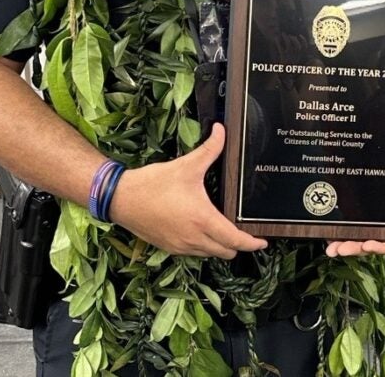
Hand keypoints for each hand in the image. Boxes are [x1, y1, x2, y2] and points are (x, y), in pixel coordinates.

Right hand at [109, 123, 267, 258]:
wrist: (121, 199)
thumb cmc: (153, 184)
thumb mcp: (187, 164)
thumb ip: (210, 148)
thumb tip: (222, 130)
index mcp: (202, 220)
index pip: (234, 240)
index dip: (252, 243)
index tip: (263, 242)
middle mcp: (193, 238)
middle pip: (225, 252)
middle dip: (238, 244)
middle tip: (246, 231)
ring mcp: (180, 246)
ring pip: (209, 254)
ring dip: (220, 246)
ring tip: (227, 230)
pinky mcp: (169, 247)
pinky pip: (193, 253)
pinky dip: (204, 246)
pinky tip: (203, 230)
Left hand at [324, 154, 384, 256]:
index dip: (383, 247)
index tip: (370, 244)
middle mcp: (382, 220)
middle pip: (371, 243)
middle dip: (357, 249)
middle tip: (344, 248)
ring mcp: (365, 215)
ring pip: (355, 238)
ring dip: (344, 245)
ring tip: (334, 247)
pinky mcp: (351, 208)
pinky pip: (343, 225)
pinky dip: (334, 234)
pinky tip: (328, 236)